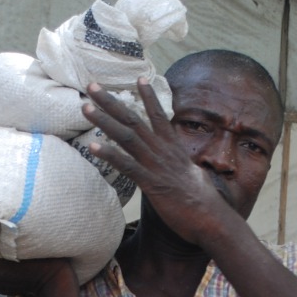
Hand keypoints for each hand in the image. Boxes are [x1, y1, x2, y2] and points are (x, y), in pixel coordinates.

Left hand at [81, 80, 236, 245]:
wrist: (210, 218)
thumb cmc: (201, 201)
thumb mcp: (191, 175)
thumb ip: (179, 164)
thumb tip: (176, 165)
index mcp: (173, 147)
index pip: (158, 115)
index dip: (148, 96)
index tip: (139, 77)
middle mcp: (163, 151)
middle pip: (134, 119)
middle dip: (111, 101)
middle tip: (92, 86)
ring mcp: (156, 165)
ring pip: (127, 136)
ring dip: (104, 120)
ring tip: (85, 107)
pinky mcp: (151, 183)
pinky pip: (127, 165)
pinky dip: (109, 154)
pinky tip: (92, 146)